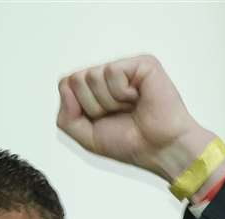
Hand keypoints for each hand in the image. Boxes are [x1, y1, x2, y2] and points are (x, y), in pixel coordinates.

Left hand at [56, 55, 217, 183]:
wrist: (159, 149)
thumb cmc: (129, 142)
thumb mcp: (86, 136)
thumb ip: (65, 116)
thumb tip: (65, 85)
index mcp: (95, 90)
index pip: (65, 85)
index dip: (76, 107)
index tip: (99, 120)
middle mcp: (109, 76)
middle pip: (75, 79)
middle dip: (91, 106)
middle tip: (116, 114)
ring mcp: (125, 67)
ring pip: (92, 76)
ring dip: (108, 102)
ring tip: (128, 107)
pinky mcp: (141, 63)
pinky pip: (112, 72)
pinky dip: (122, 93)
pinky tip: (137, 98)